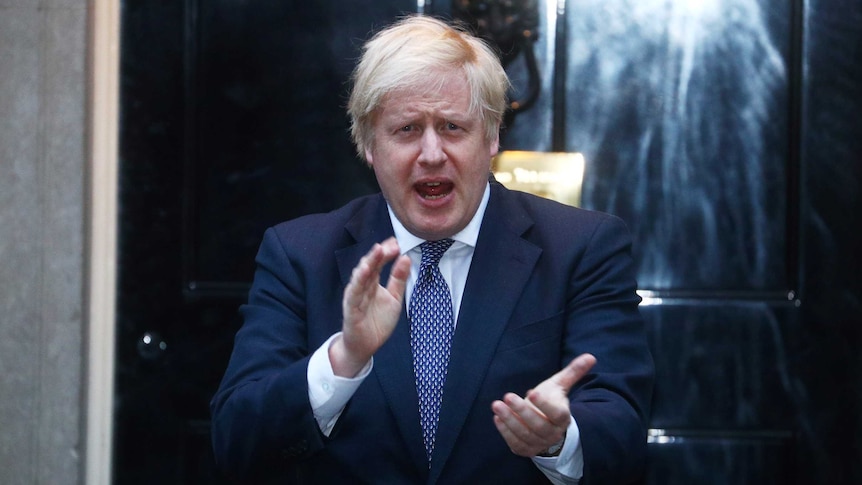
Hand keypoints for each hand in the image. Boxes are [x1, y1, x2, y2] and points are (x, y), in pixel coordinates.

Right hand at [330, 237, 410, 376]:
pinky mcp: (351, 308)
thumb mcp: (394, 298)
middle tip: (391, 244)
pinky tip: (364, 270)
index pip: (378, 263)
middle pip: (370, 266)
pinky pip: (354, 292)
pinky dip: (358, 281)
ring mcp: (355, 296)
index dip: (387, 253)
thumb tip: (406, 258)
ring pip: (361, 275)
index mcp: (372, 283)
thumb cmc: (377, 321)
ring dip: (369, 262)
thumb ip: (399, 279)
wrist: (365, 346)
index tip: (396, 242)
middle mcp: (363, 286)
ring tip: (378, 250)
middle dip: (380, 254)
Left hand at [491, 353, 596, 456]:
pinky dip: (505, 433)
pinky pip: (516, 444)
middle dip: (522, 411)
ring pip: (525, 435)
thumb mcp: (560, 385)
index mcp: (562, 417)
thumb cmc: (552, 401)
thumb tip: (590, 356)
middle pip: (538, 425)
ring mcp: (539, 443)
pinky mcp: (526, 450)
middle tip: (508, 396)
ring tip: (497, 405)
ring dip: (510, 421)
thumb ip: (573, 372)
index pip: (557, 413)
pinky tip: (497, 418)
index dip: (545, 405)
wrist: (547, 426)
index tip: (531, 392)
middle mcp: (553, 433)